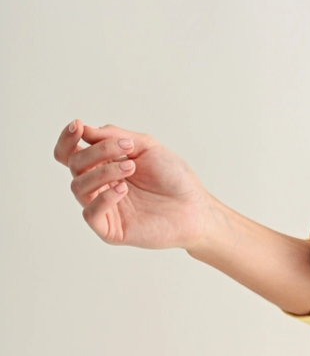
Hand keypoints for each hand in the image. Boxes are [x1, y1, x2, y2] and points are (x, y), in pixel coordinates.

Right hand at [54, 120, 210, 249]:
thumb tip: (83, 129)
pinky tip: (123, 190)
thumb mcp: (145, 146)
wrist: (196, 207)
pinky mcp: (110, 230)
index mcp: (103, 165)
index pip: (70, 153)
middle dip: (96, 152)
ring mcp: (103, 208)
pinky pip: (90, 213)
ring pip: (79, 187)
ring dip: (103, 172)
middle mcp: (99, 186)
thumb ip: (114, 136)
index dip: (67, 139)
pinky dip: (103, 198)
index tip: (78, 126)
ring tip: (131, 167)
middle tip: (126, 150)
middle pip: (74, 165)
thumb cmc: (173, 177)